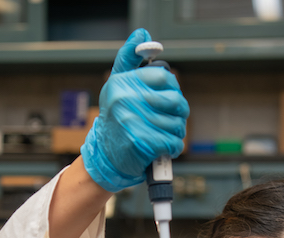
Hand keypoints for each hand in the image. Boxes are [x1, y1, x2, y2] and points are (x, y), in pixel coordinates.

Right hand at [80, 29, 189, 192]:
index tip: (167, 97)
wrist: (105, 156)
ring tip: (161, 134)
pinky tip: (161, 148)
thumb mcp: (117, 84)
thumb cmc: (116, 117)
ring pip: (178, 124)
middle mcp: (126, 100)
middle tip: (169, 119)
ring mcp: (133, 123)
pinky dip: (172, 148)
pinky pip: (174, 143)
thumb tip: (142, 34)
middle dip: (179, 113)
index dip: (172, 89)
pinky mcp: (142, 144)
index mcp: (122, 83)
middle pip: (176, 101)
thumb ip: (129, 59)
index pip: (165, 77)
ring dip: (175, 132)